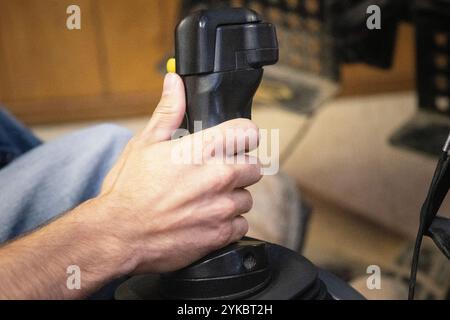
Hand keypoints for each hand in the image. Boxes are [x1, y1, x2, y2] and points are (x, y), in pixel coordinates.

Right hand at [97, 73, 261, 273]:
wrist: (119, 235)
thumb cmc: (129, 190)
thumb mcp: (144, 143)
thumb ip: (168, 111)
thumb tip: (175, 82)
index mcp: (202, 150)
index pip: (249, 132)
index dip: (243, 136)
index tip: (236, 142)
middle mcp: (219, 177)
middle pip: (254, 166)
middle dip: (238, 168)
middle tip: (216, 173)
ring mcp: (222, 208)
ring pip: (247, 197)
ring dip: (232, 197)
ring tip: (206, 199)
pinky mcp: (221, 234)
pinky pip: (241, 223)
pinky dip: (228, 222)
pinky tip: (206, 219)